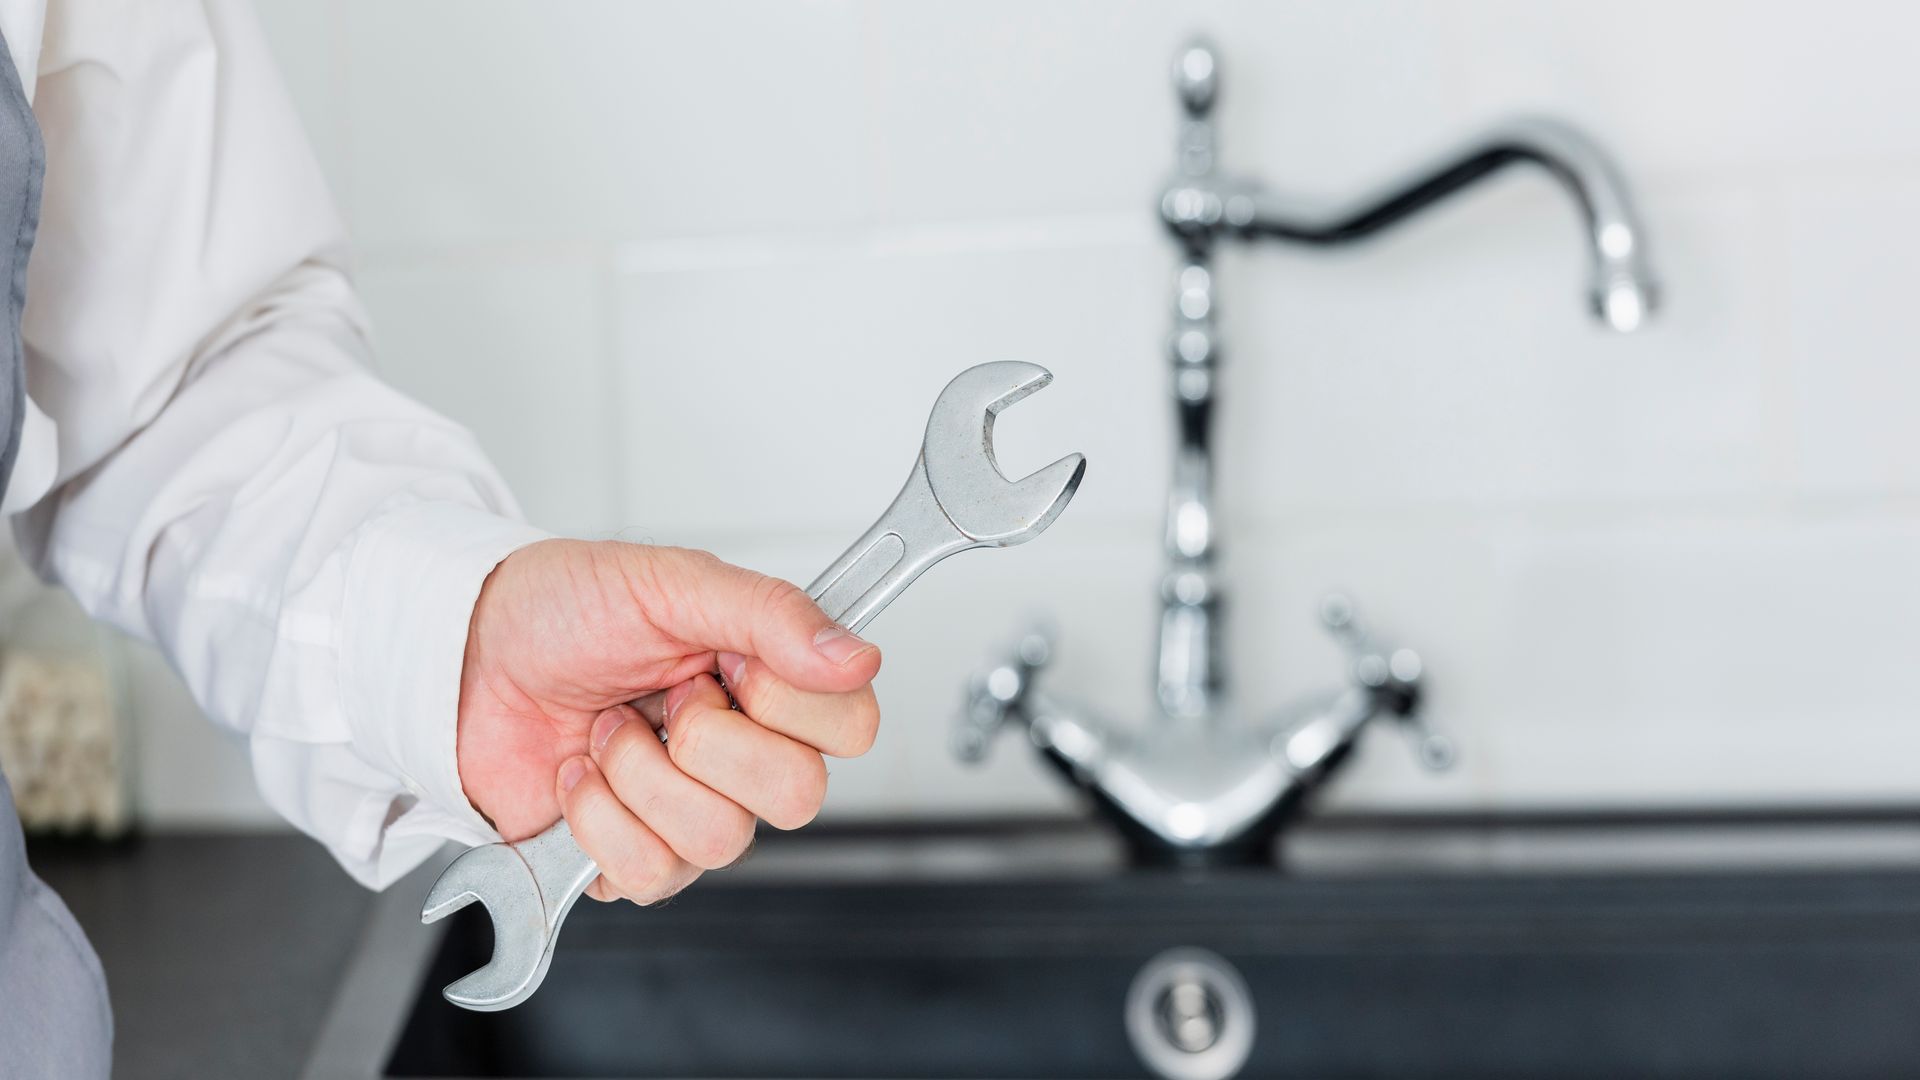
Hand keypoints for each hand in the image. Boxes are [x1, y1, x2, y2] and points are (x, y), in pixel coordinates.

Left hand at [456, 540, 880, 902]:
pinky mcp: (637, 859)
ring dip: (640, 776)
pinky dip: (598, 820)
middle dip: (708, 742)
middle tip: (663, 698)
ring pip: (721, 841)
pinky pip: (650, 875)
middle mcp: (748, 754)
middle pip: (798, 797)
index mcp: (774, 682)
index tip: (729, 662)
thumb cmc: (565, 609)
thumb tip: (857, 655)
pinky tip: (580, 778)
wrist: (465, 657)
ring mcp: (695, 813)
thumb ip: (770, 612)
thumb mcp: (669, 582)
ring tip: (607, 730)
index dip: (791, 703)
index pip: (853, 726)